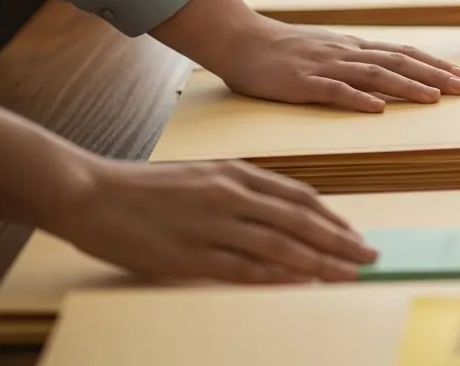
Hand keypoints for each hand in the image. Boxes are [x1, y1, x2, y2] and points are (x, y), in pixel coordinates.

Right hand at [50, 159, 375, 283]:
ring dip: (319, 262)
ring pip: (279, 246)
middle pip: (299, 221)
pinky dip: (276, 278)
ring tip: (348, 274)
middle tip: (368, 257)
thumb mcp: (203, 175)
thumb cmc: (147, 187)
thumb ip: (242, 191)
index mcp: (235, 172)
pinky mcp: (189, 255)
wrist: (91, 192)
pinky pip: (242, 269)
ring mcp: (211, 225)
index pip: (299, 196)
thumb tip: (284, 212)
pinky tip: (300, 285)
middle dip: (340, 241)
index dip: (332, 217)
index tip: (354, 235)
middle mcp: (230, 195)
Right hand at [211, 17, 459, 112]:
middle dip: (433, 75)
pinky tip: (377, 109)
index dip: (434, 64)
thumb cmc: (283, 49)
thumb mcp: (327, 48)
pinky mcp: (303, 82)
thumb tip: (385, 74)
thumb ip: (354, 59)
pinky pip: (334, 91)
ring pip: (374, 75)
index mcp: (353, 47)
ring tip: (432, 98)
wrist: (241, 39)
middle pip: (398, 62)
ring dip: (406, 86)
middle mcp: (346, 53)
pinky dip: (358, 99)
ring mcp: (326, 66)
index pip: (403, 54)